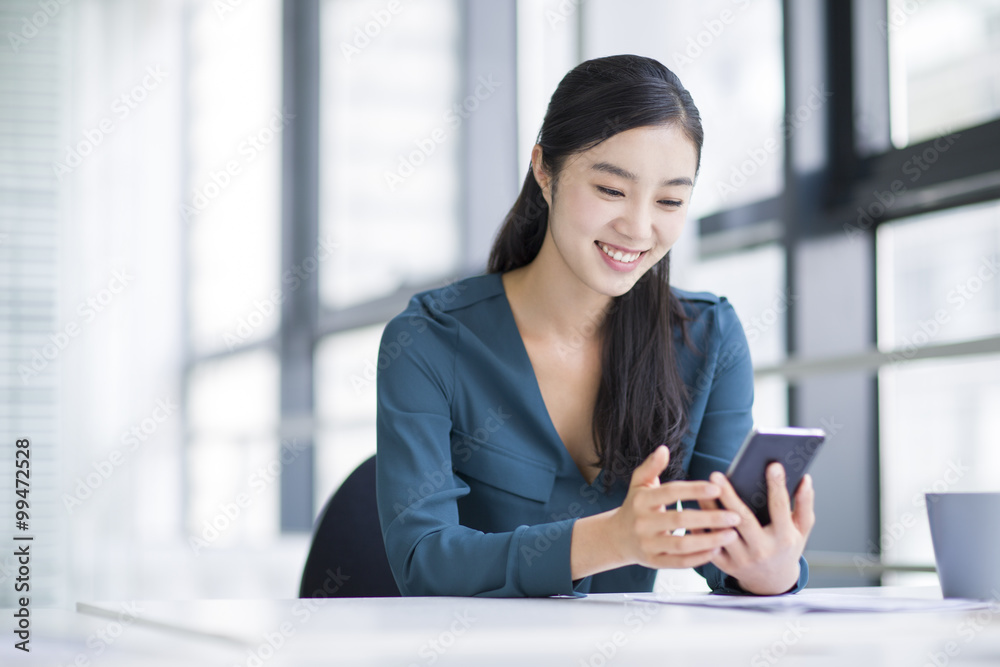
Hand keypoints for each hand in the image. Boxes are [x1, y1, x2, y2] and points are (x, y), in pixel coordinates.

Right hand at [610, 445, 743, 569]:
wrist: (616, 537)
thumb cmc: (635, 506)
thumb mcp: (639, 484)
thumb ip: (652, 467)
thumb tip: (664, 449)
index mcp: (642, 500)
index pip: (671, 492)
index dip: (694, 490)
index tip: (717, 489)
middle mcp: (642, 522)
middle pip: (680, 519)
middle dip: (710, 518)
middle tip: (735, 516)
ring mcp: (648, 544)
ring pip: (682, 544)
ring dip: (709, 540)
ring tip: (731, 535)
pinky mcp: (653, 562)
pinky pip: (679, 562)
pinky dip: (698, 558)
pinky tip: (716, 551)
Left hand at [700, 463, 815, 594]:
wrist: (773, 582)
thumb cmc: (787, 547)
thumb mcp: (802, 529)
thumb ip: (804, 504)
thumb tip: (805, 479)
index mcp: (784, 538)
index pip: (780, 508)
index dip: (777, 486)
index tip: (773, 465)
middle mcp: (763, 550)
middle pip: (743, 520)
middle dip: (729, 497)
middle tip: (717, 475)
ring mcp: (743, 559)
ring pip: (721, 532)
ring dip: (709, 510)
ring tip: (700, 490)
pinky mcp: (726, 566)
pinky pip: (709, 545)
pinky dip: (700, 529)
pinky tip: (694, 511)